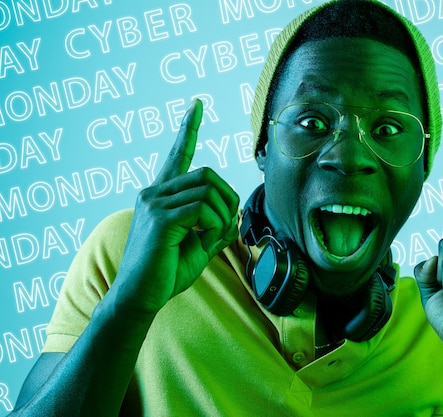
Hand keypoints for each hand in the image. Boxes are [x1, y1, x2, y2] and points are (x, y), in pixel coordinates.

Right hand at [115, 99, 239, 315]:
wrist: (140, 297)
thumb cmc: (166, 273)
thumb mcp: (198, 247)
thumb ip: (214, 228)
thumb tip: (234, 219)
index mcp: (160, 195)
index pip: (178, 155)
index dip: (189, 129)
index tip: (197, 105)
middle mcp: (154, 192)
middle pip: (208, 174)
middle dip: (228, 199)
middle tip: (225, 225)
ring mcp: (154, 202)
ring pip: (209, 190)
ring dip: (222, 216)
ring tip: (211, 237)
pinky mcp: (159, 217)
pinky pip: (203, 208)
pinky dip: (214, 224)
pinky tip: (202, 239)